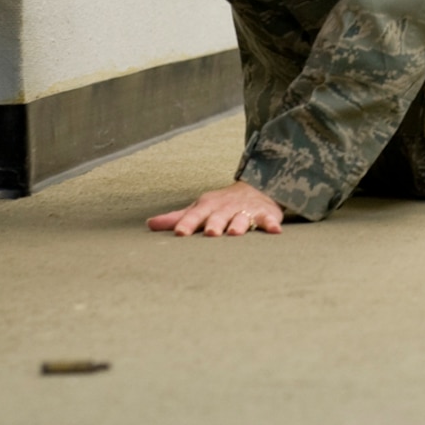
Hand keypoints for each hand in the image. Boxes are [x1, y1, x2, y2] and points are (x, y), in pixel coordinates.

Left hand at [148, 181, 284, 236]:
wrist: (254, 190)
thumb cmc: (221, 205)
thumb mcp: (199, 208)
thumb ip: (177, 218)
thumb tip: (149, 224)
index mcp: (208, 206)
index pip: (195, 215)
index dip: (187, 223)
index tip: (180, 234)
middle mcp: (225, 208)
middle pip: (218, 216)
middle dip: (214, 224)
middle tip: (210, 233)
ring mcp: (245, 210)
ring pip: (242, 218)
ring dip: (239, 224)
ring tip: (236, 232)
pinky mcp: (265, 214)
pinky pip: (268, 219)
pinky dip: (271, 224)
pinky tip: (275, 230)